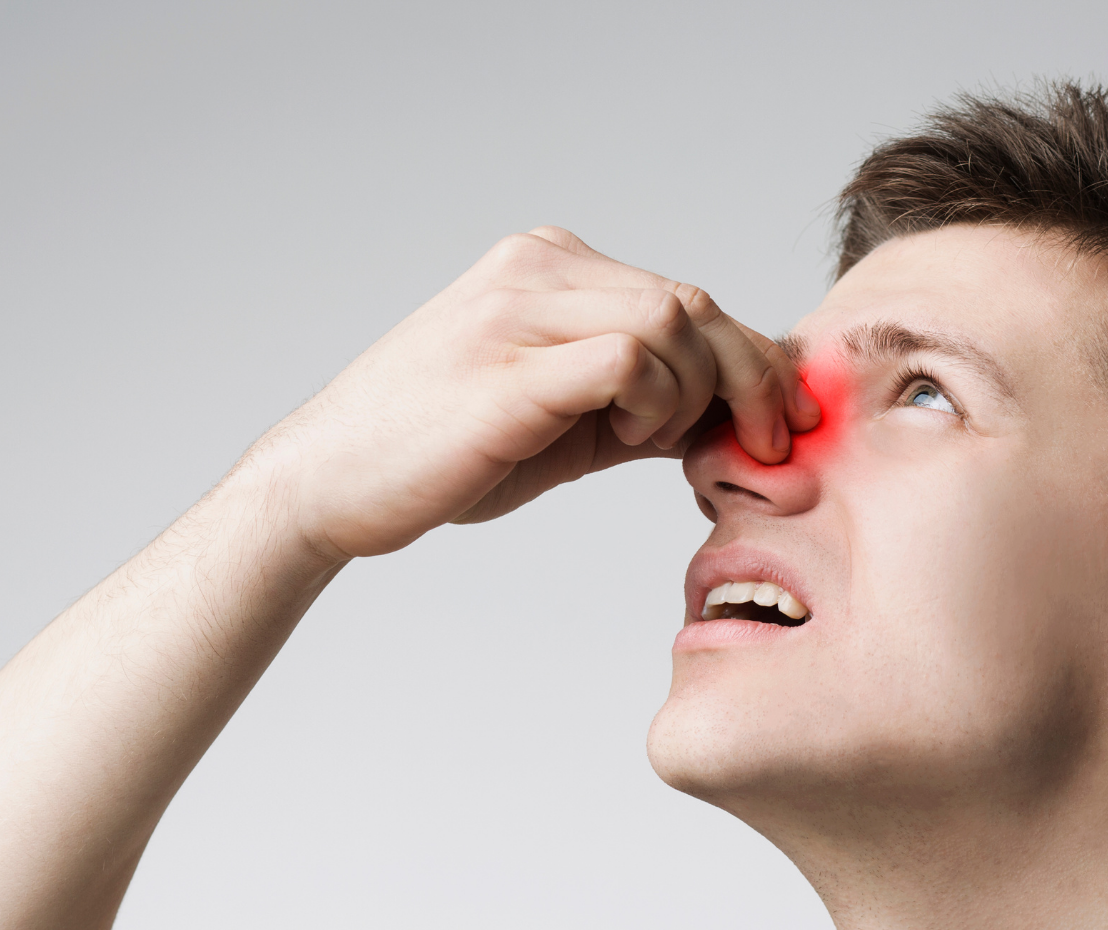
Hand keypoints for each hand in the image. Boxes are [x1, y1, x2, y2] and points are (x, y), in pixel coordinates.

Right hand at [252, 226, 817, 559]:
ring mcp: (519, 309)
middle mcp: (536, 268)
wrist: (327, 484)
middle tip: (768, 442)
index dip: (750, 357)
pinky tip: (630, 441)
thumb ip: (636, 399)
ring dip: (694, 395)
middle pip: (693, 301)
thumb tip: (729, 416)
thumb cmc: (440, 455)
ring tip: (652, 444)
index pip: (683, 296)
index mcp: (546, 266)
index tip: (779, 418)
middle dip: (751, 377)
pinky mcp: (510, 365)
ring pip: (673, 320)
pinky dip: (657, 403)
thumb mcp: (560, 418)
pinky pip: (630, 358)